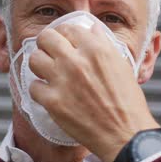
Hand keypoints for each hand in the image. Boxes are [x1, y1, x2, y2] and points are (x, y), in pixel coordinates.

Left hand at [28, 23, 158, 161]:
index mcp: (96, 49)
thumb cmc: (127, 102)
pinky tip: (49, 93)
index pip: (68, 28)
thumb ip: (104, 44)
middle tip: (50, 53)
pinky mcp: (53, 102)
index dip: (64, 34)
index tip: (64, 42)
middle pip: (46, 38)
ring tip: (47, 72)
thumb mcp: (122, 64)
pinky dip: (40, 90)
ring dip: (39, 65)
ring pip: (34, 59)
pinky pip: (33, 87)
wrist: (124, 133)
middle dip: (46, 44)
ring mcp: (62, 81)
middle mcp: (76, 61)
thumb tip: (92, 28)